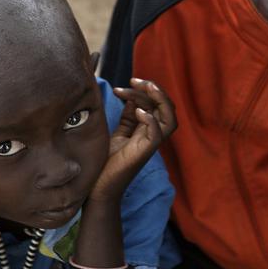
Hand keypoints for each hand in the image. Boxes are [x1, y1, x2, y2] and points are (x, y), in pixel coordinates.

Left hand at [90, 78, 177, 202]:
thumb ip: (128, 117)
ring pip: (169, 120)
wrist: (97, 188)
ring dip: (160, 100)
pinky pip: (157, 136)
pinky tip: (139, 111)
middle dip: (154, 90)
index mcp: (147, 130)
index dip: (144, 90)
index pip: (155, 104)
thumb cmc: (107, 161)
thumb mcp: (118, 133)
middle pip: (166, 108)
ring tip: (146, 87)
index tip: (126, 83)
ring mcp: (149, 145)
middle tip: (135, 80)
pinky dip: (151, 121)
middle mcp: (151, 136)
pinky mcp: (143, 153)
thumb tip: (131, 97)